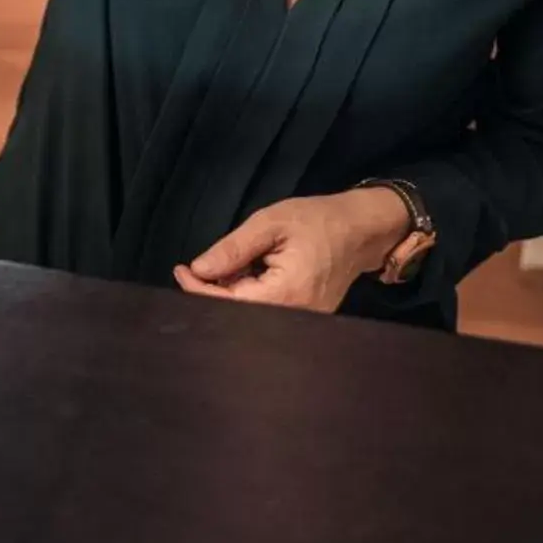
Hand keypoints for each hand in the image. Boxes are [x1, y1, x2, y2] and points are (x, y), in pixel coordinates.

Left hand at [171, 188, 409, 312]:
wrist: (361, 229)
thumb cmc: (318, 220)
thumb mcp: (270, 223)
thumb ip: (233, 249)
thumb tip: (198, 269)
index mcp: (287, 294)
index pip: (231, 303)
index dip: (200, 289)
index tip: (181, 270)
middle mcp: (295, 316)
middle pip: (239, 314)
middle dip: (213, 292)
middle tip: (197, 267)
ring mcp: (303, 321)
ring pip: (251, 314)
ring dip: (230, 293)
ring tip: (226, 265)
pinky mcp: (305, 318)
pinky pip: (267, 311)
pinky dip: (248, 294)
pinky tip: (244, 274)